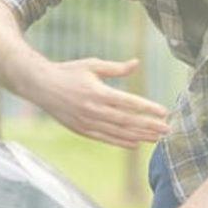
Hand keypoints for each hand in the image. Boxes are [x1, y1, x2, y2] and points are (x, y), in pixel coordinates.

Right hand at [26, 58, 169, 148]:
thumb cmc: (69, 72)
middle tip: (168, 130)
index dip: (147, 108)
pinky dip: (121, 142)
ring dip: (139, 136)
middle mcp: (93, 110)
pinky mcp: (81, 130)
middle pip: (127, 121)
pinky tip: (136, 144)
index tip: (164, 112)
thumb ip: (116, 68)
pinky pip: (105, 139)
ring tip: (157, 139)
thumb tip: (137, 64)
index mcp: (98, 92)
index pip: (128, 103)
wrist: (40, 86)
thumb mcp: (92, 65)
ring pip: (118, 132)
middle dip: (149, 126)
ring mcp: (87, 122)